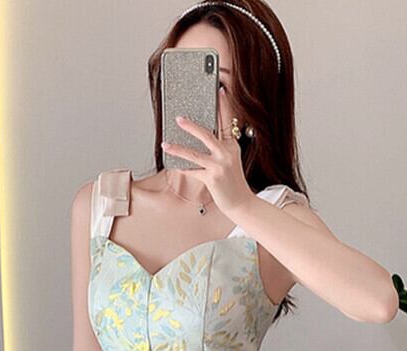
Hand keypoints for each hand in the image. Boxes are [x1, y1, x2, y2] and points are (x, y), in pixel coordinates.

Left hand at [161, 87, 253, 216]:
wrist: (242, 203)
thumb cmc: (233, 182)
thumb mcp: (230, 161)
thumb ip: (218, 150)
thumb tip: (196, 141)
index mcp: (232, 146)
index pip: (227, 122)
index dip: (223, 105)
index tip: (219, 90)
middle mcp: (227, 153)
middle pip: (207, 134)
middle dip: (190, 126)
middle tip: (178, 118)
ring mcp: (219, 166)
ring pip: (194, 154)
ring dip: (177, 149)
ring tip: (165, 144)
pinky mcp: (212, 179)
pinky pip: (192, 172)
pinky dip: (182, 168)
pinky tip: (172, 165)